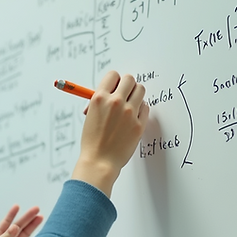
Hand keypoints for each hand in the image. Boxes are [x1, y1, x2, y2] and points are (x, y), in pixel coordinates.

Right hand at [72, 71, 148, 197]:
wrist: (100, 161)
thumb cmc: (92, 140)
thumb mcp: (91, 115)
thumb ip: (101, 100)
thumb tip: (111, 91)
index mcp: (99, 98)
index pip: (113, 75)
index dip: (115, 81)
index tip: (115, 87)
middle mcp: (115, 102)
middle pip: (130, 79)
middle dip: (127, 85)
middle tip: (124, 94)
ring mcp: (129, 113)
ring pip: (141, 90)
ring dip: (136, 95)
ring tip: (130, 105)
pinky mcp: (139, 124)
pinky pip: (146, 107)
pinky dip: (141, 109)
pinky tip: (133, 117)